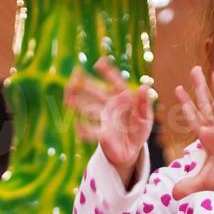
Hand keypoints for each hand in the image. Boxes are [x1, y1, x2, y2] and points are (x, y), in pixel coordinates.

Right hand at [65, 57, 153, 182]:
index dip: (108, 73)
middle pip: (97, 92)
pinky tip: (77, 125)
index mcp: (123, 100)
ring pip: (89, 108)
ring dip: (78, 102)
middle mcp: (110, 107)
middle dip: (86, 83)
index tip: (99, 62)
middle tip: (74, 73)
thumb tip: (144, 87)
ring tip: (67, 96)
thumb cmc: (138, 131)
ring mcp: (104, 119)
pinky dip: (85, 129)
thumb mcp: (146, 117)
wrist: (131, 151)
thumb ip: (144, 103)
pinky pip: (92, 131)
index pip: (116, 83)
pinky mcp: (103, 135)